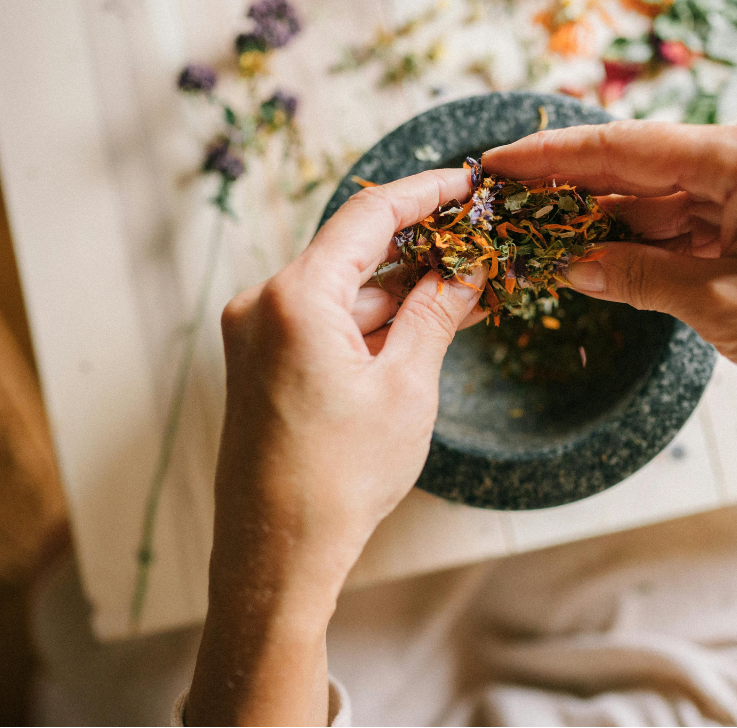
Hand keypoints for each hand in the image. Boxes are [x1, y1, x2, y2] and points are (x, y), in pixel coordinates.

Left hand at [186, 169, 480, 724]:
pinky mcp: (259, 364)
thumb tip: (468, 267)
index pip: (369, 215)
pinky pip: (323, 323)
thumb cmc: (339, 478)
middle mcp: (262, 304)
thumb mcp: (406, 386)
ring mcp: (255, 335)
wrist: (277, 554)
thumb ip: (436, 312)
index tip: (467, 183)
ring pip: (342, 292)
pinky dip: (370, 325)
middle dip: (420, 252)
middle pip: (353, 253)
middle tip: (481, 248)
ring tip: (466, 296)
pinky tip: (421, 330)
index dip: (425, 193)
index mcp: (294, 297)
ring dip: (399, 294)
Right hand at [484, 121, 736, 405]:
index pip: (626, 147)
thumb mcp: (717, 303)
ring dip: (603, 221)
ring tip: (539, 236)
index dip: (555, 156)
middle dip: (571, 187)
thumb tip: (570, 265)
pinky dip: (640, 244)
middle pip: (636, 166)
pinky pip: (680, 225)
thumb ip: (636, 277)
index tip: (500, 160)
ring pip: (654, 199)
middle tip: (506, 198)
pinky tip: (595, 257)